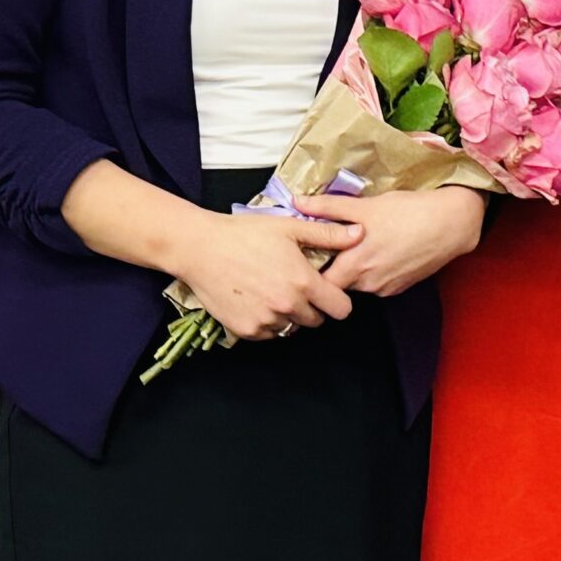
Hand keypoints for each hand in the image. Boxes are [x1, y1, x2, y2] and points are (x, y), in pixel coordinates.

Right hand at [168, 208, 359, 341]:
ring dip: (289, 315)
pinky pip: (268, 333)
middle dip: (313, 307)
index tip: (328, 290)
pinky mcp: (246, 330)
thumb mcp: (290, 227)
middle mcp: (287, 307)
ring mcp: (266, 321)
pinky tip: (258, 299)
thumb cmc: (244, 234)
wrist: (200, 248)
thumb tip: (359, 233)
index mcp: (303, 283)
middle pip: (317, 321)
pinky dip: (268, 322)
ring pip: (292, 328)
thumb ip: (328, 234)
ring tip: (274, 289)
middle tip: (296, 286)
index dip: (338, 299)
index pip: (341, 309)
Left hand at [298, 186, 486, 297]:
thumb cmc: (409, 212)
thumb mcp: (366, 205)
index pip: (319, 282)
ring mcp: (386, 288)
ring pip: (358, 284)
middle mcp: (369, 283)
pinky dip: (374, 272)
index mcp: (355, 265)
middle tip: (334, 246)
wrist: (452, 223)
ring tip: (361, 245)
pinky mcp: (401, 287)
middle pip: (337, 284)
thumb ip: (329, 207)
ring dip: (355, 269)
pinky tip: (382, 251)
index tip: (310, 252)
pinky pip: (377, 284)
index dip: (311, 269)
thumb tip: (297, 202)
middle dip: (333, 268)